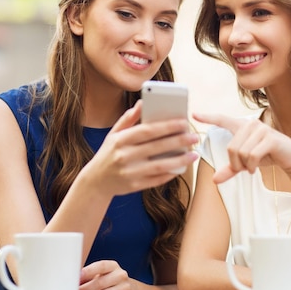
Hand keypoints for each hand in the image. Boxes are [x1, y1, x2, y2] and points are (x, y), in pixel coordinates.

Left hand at [79, 260, 142, 289]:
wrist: (132, 289)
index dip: (88, 271)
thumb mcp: (104, 273)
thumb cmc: (111, 281)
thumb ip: (90, 274)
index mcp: (113, 266)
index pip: (101, 265)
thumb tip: (74, 280)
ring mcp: (125, 287)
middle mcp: (120, 275)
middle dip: (85, 289)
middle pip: (100, 283)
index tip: (78, 277)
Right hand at [82, 101, 198, 195]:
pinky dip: (171, 173)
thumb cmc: (108, 154)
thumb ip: (128, 119)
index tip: (184, 122)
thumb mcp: (113, 135)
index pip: (147, 130)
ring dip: (180, 160)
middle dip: (179, 141)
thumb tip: (141, 103)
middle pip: (157, 147)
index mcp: (120, 140)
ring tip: (194, 154)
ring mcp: (130, 172)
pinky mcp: (135, 185)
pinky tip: (181, 167)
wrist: (96, 182)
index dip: (167, 126)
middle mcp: (125, 156)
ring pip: (160, 165)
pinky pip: (157, 179)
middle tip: (194, 137)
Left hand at [193, 112, 290, 182]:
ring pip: (241, 152)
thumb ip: (230, 169)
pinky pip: (252, 155)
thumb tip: (215, 180)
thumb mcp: (245, 163)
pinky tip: (255, 168)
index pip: (222, 119)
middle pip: (231, 148)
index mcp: (242, 126)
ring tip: (251, 168)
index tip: (194, 114)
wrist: (290, 157)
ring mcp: (261, 129)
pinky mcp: (270, 138)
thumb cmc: (266, 156)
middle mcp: (250, 124)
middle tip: (243, 169)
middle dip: (235, 164)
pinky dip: (252, 166)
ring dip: (245, 166)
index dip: (208, 117)